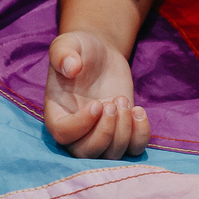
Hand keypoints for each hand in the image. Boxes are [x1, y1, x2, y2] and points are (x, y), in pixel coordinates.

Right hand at [44, 30, 147, 158]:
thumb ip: (64, 53)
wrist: (101, 54)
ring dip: (123, 132)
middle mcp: (76, 131)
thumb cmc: (80, 49)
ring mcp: (100, 134)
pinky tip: (139, 110)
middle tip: (114, 102)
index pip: (63, 134)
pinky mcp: (122, 132)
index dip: (81, 125)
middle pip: (86, 153)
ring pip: (111, 154)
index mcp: (57, 113)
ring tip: (123, 100)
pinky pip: (133, 149)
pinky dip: (141, 136)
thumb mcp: (68, 44)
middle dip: (105, 133)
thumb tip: (71, 68)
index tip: (97, 104)